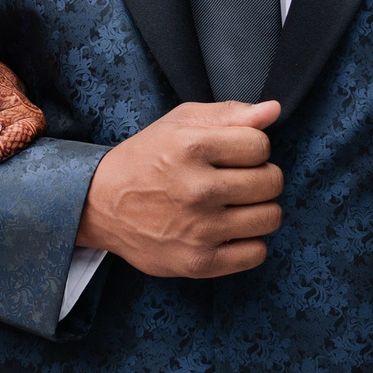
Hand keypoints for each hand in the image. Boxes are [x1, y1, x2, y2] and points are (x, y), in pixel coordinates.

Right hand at [74, 100, 282, 277]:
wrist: (98, 204)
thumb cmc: (144, 159)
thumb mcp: (178, 123)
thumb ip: (228, 113)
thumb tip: (273, 111)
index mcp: (191, 148)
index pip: (261, 146)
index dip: (253, 148)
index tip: (235, 155)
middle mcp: (196, 189)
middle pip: (271, 182)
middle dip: (261, 177)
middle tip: (237, 180)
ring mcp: (198, 229)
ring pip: (270, 217)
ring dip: (259, 209)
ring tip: (236, 205)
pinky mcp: (198, 262)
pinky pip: (256, 254)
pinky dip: (250, 242)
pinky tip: (230, 231)